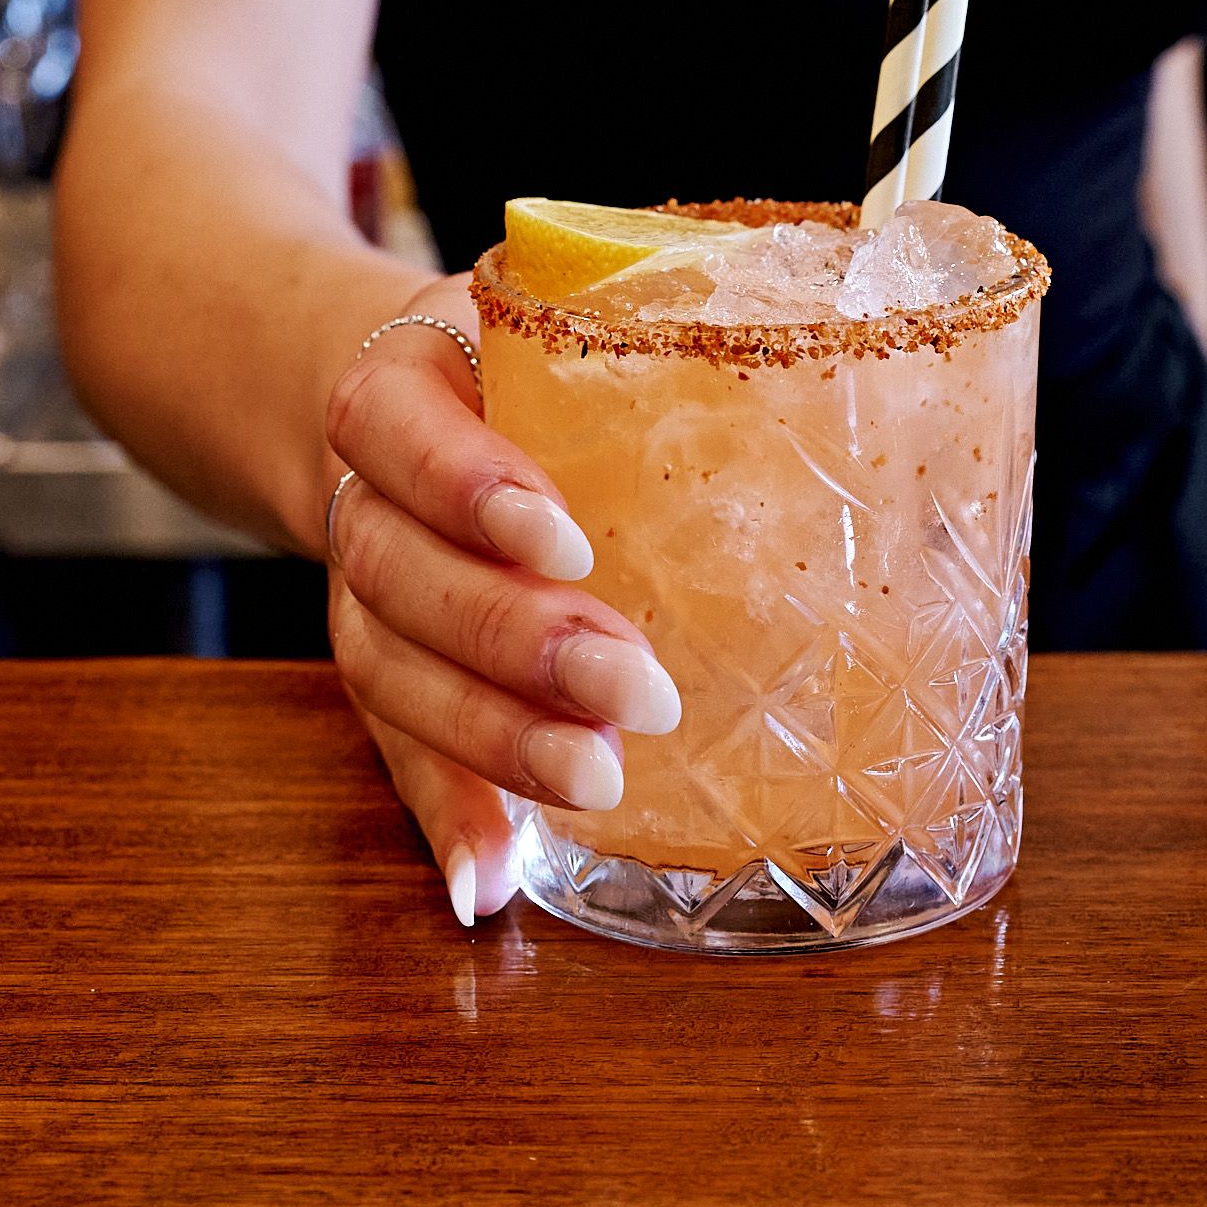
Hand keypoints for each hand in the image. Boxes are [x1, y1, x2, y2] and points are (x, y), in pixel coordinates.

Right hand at [323, 274, 681, 925]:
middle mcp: (361, 496)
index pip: (400, 429)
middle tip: (635, 688)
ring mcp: (360, 595)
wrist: (405, 400)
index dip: (468, 486)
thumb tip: (847, 350)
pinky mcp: (384, 675)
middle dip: (517, 640)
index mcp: (399, 384)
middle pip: (402, 573)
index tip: (567, 537)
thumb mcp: (563, 320)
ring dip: (493, 739)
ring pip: (391, 671)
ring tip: (593, 781)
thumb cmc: (526, 362)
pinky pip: (394, 752)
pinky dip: (443, 818)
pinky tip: (488, 885)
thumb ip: (654, 335)